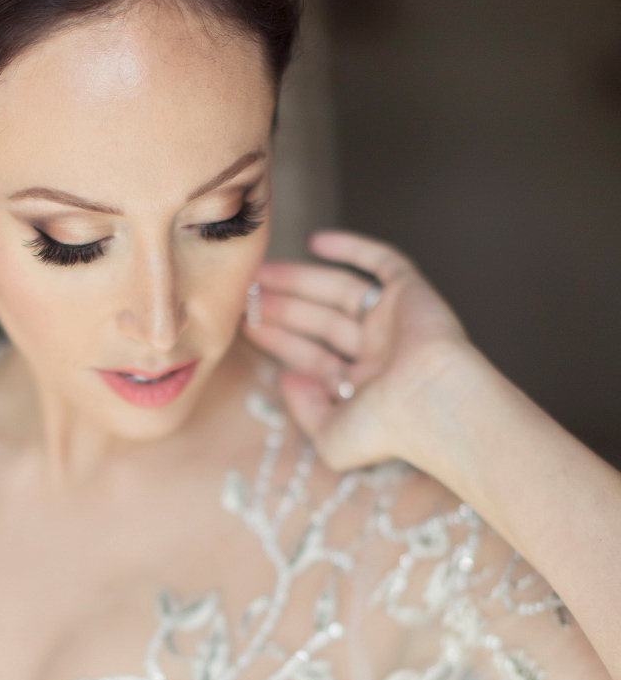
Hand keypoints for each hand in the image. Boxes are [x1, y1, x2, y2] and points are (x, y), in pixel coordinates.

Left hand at [243, 230, 471, 470]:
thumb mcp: (330, 438)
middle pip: (320, 321)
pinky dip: (351, 249)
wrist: (434, 402)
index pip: (312, 357)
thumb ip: (304, 410)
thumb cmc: (386, 430)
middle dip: (282, 307)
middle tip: (244, 294)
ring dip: (300, 280)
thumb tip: (288, 379)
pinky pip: (381, 262)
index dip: (279, 340)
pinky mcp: (411, 293)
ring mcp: (394, 322)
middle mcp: (379, 353)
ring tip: (259, 273)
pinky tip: (314, 241)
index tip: (245, 324)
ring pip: (339, 292)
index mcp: (363, 388)